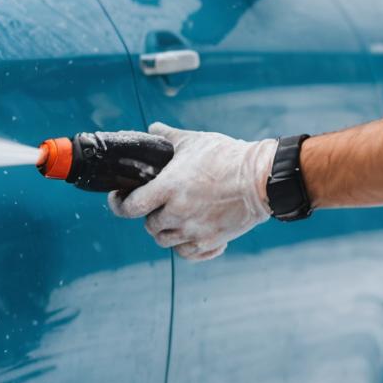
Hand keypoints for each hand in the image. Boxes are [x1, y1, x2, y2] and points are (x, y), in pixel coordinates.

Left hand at [109, 123, 276, 261]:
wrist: (263, 179)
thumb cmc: (227, 157)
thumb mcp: (193, 141)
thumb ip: (167, 137)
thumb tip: (152, 128)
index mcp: (168, 189)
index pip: (130, 207)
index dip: (119, 203)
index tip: (120, 197)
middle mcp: (178, 214)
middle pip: (149, 225)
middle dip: (149, 214)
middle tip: (157, 203)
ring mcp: (195, 231)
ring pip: (165, 241)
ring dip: (166, 230)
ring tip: (175, 217)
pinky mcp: (212, 241)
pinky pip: (188, 253)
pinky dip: (187, 246)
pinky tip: (192, 234)